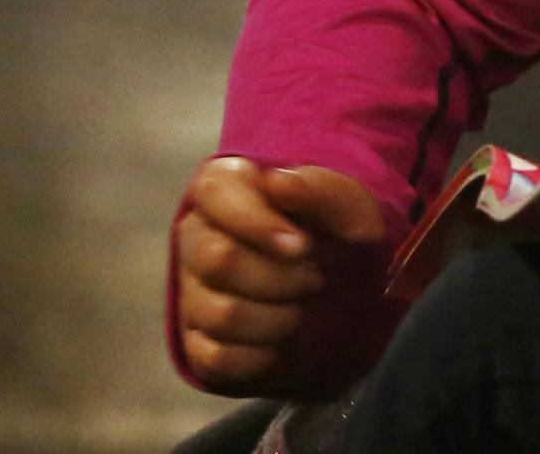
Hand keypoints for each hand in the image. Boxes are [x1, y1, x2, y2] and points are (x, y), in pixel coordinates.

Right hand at [172, 158, 385, 391]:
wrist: (348, 287)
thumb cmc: (341, 233)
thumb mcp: (349, 204)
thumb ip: (319, 189)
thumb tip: (278, 183)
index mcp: (226, 187)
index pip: (216, 195)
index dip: (260, 224)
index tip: (304, 246)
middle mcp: (197, 235)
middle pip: (218, 260)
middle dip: (280, 278)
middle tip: (314, 278)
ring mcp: (190, 290)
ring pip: (219, 314)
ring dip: (277, 319)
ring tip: (301, 308)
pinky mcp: (195, 339)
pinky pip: (214, 358)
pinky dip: (257, 357)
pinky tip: (280, 343)